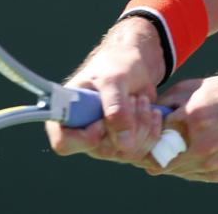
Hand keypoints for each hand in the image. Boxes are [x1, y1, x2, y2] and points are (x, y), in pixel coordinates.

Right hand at [45, 17, 166, 162]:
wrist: (135, 65)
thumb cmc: (115, 66)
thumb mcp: (113, 80)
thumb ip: (116, 109)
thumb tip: (124, 144)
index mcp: (67, 115)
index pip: (64, 143)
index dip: (85, 138)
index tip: (102, 120)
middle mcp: (83, 134)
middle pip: (104, 150)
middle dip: (125, 123)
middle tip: (133, 98)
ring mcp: (105, 142)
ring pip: (126, 152)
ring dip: (142, 125)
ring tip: (143, 100)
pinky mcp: (125, 145)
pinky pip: (142, 152)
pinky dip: (152, 132)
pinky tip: (153, 112)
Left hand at [147, 74, 217, 182]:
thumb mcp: (198, 86)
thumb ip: (169, 101)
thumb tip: (145, 115)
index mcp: (193, 116)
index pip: (151, 133)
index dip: (143, 131)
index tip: (140, 128)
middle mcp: (200, 143)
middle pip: (158, 158)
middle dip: (150, 151)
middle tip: (147, 143)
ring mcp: (210, 162)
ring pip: (172, 170)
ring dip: (166, 159)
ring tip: (170, 144)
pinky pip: (189, 174)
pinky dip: (184, 164)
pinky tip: (190, 150)